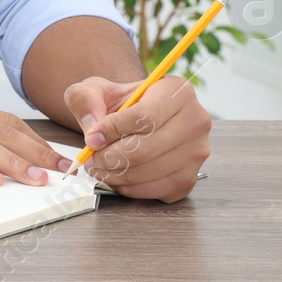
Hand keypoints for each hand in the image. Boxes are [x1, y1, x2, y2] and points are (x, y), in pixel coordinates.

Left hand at [63, 75, 210, 201]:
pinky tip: (116, 176)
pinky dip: (128, 188)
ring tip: (98, 167)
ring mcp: (196, 153)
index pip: (146, 117)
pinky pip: (155, 191)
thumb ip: (86, 100)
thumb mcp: (96, 89)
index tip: (92, 137)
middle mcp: (195, 122)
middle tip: (90, 158)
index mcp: (178, 92)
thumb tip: (93, 132)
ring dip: (115, 174)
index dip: (113, 130)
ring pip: (149, 172)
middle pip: (146, 149)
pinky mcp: (188, 179)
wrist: (136, 118)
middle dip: (110, 157)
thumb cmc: (120, 102)